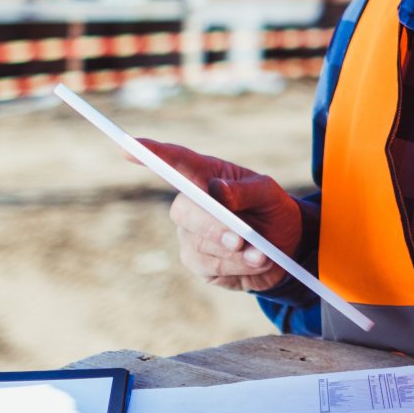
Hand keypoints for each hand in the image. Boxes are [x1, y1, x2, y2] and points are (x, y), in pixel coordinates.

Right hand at [138, 140, 302, 293]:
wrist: (286, 248)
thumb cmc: (273, 211)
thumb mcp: (270, 194)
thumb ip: (246, 190)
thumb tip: (216, 189)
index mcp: (207, 175)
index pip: (176, 162)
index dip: (151, 154)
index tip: (127, 145)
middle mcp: (192, 204)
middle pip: (185, 211)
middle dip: (214, 227)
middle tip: (240, 239)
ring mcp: (190, 235)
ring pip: (199, 245)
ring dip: (235, 252)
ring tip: (263, 254)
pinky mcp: (199, 263)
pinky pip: (210, 267)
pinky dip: (237, 266)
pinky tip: (257, 261)